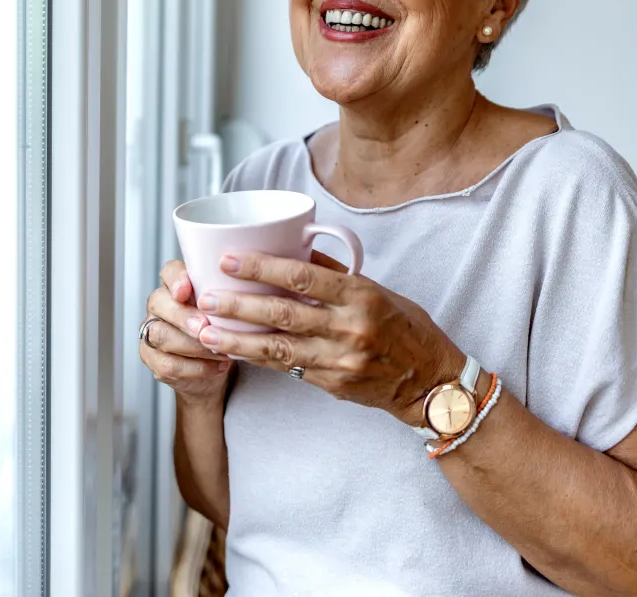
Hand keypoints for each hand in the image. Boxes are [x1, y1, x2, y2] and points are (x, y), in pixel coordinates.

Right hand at [140, 260, 232, 403]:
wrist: (217, 367)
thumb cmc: (225, 330)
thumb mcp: (232, 309)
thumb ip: (233, 294)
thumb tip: (251, 285)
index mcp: (177, 285)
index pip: (168, 271)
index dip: (175, 279)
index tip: (185, 290)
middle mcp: (160, 305)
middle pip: (158, 303)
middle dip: (183, 316)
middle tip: (204, 327)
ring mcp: (152, 332)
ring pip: (160, 335)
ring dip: (193, 346)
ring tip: (221, 352)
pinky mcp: (153, 359)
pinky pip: (167, 364)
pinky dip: (195, 368)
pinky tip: (217, 367)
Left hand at [193, 251, 463, 424]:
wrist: (431, 383)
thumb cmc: (406, 329)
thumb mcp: (378, 292)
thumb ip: (336, 275)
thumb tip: (296, 251)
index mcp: (361, 296)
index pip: (303, 277)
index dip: (262, 267)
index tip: (230, 260)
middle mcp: (350, 328)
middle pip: (283, 313)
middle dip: (238, 304)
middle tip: (204, 295)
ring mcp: (340, 361)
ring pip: (278, 348)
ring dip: (237, 340)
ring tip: (205, 331)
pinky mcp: (333, 385)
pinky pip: (289, 369)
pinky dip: (258, 359)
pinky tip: (233, 351)